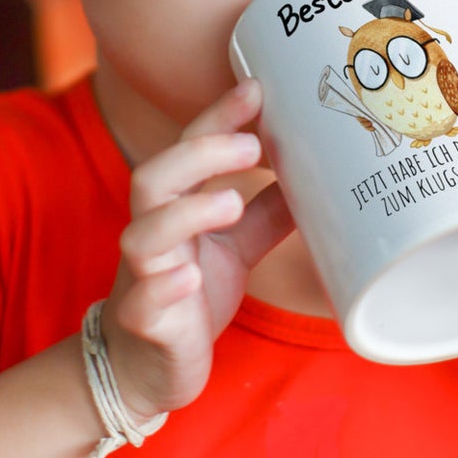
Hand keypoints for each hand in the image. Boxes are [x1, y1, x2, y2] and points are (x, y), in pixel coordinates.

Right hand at [101, 79, 293, 420]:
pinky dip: (165, 286)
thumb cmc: (188, 295)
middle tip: (252, 145)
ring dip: (186, 213)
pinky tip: (190, 278)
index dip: (218, 117)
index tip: (256, 88)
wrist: (145, 369)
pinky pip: (145, 302)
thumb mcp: (235, 248)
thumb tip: (315, 178)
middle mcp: (152, 234)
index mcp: (173, 207)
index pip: (188, 148)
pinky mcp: (144, 324)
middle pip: (153, 176)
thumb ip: (264, 213)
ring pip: (143, 234)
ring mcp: (142, 278)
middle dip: (200, 154)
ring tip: (231, 202)